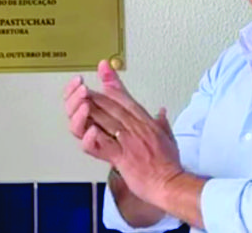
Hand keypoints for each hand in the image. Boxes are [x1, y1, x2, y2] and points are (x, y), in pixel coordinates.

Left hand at [79, 61, 182, 203]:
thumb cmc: (170, 164)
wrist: (172, 184)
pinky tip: (86, 132)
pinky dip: (92, 138)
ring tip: (79, 105)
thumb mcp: (168, 137)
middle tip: (80, 88)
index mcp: (144, 121)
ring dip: (88, 111)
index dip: (112, 81)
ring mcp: (127, 141)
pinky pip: (103, 145)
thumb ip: (161, 122)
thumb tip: (161, 111)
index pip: (125, 97)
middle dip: (92, 95)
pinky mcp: (122, 157)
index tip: (103, 67)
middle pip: (110, 104)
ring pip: (103, 120)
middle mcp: (135, 127)